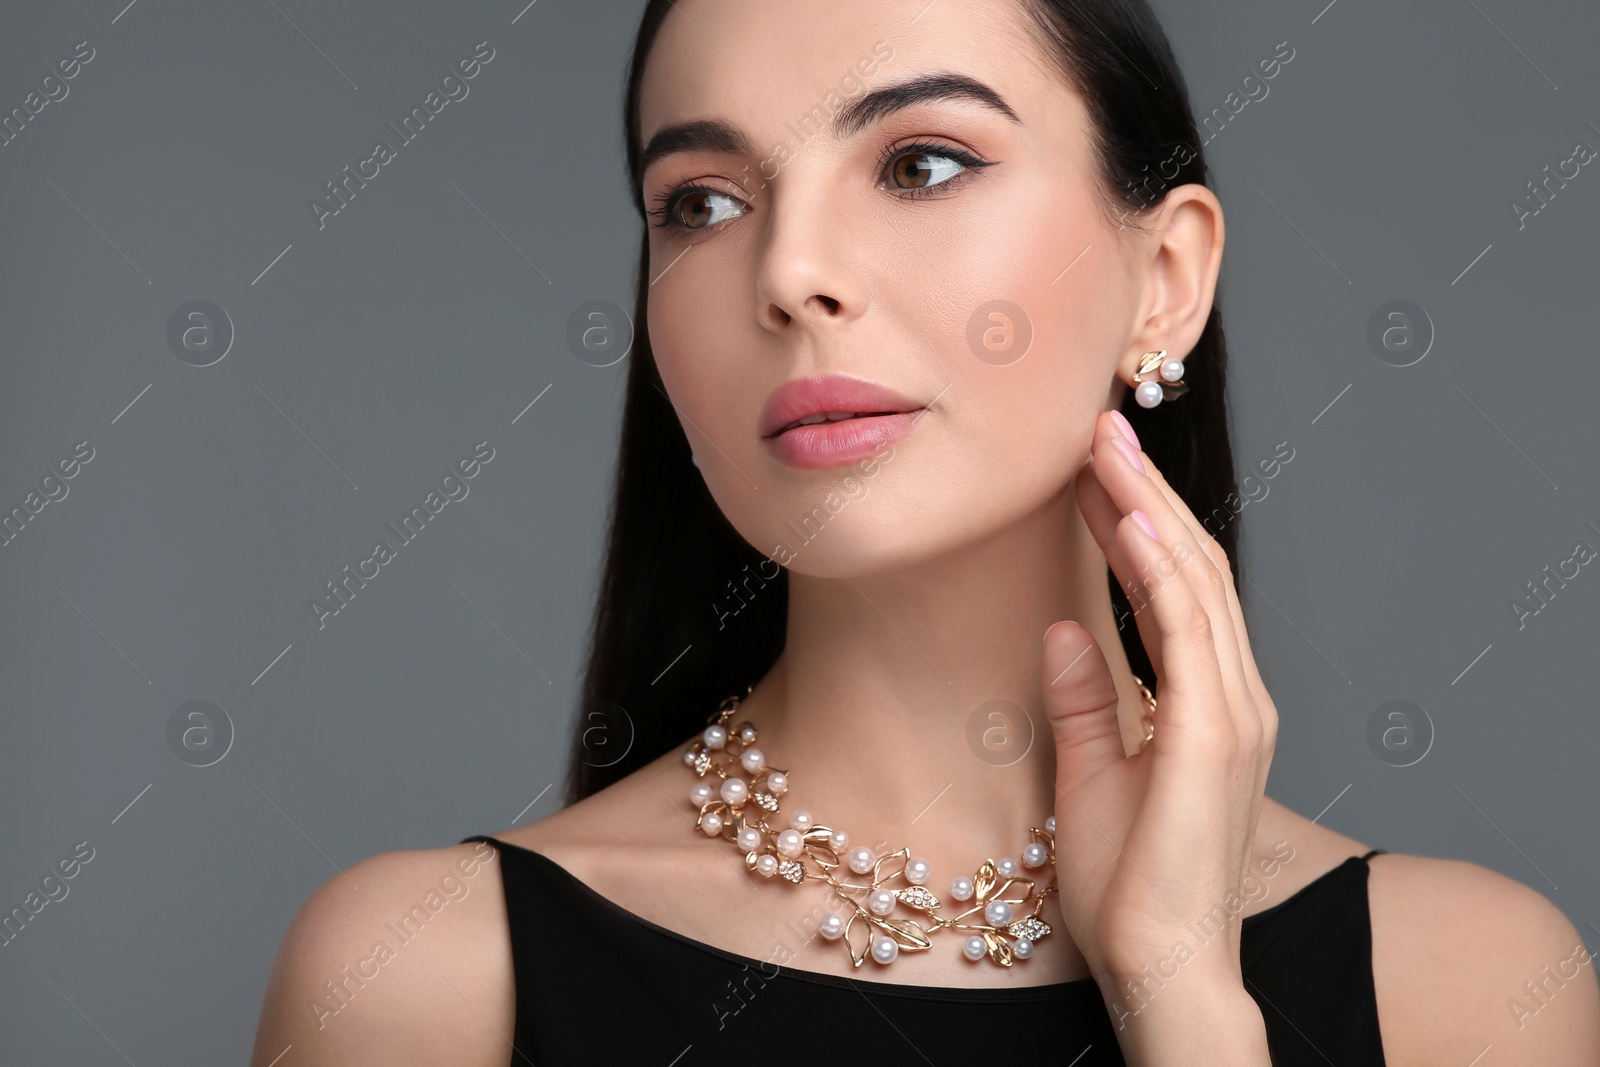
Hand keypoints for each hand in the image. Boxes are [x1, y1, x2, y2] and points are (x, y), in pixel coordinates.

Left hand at [1041, 410, 1278, 1024]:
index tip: (1087, 473)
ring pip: (1195, 582)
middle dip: (1142, 493)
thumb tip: (1061, 627)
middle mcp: (1237, 699)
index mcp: (1211, 708)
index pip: (1175, 592)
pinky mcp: (1216, 732)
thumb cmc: (1130, 887)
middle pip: (1192, 569)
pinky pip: (1187, 627)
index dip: (1133, 525)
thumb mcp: (1091, 773)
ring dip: (1147, 506)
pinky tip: (1125, 515)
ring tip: (1103, 444)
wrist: (1161, 967)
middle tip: (1097, 428)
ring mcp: (1235, 713)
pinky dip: (1159, 565)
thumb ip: (1085, 699)